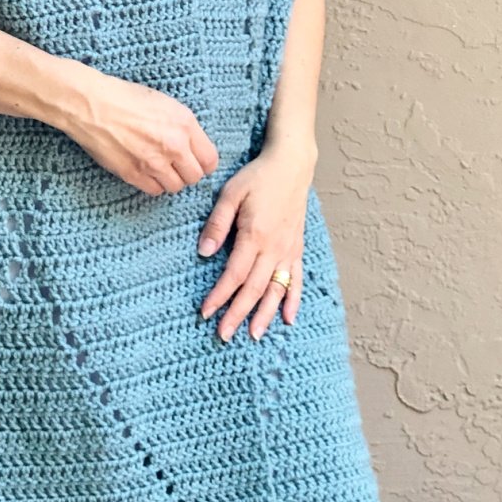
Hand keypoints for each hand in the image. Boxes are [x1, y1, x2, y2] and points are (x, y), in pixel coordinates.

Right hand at [60, 66, 219, 194]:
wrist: (92, 105)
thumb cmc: (125, 98)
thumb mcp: (165, 103)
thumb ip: (184, 127)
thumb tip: (193, 147)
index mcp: (184, 124)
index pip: (210, 160)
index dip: (203, 163)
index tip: (195, 161)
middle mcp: (173, 145)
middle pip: (195, 177)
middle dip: (187, 173)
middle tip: (176, 166)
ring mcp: (153, 162)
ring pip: (175, 187)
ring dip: (170, 180)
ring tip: (160, 168)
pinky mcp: (134, 174)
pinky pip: (154, 191)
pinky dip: (153, 184)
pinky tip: (146, 172)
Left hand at [196, 137, 317, 341]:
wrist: (291, 166)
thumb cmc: (257, 178)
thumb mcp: (230, 194)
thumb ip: (217, 224)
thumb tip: (204, 252)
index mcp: (255, 235)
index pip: (234, 274)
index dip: (220, 295)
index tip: (205, 312)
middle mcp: (274, 248)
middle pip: (255, 289)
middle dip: (238, 314)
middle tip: (223, 335)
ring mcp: (288, 250)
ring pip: (276, 289)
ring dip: (265, 314)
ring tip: (253, 335)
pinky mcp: (297, 248)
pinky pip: (296, 279)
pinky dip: (293, 300)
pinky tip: (289, 319)